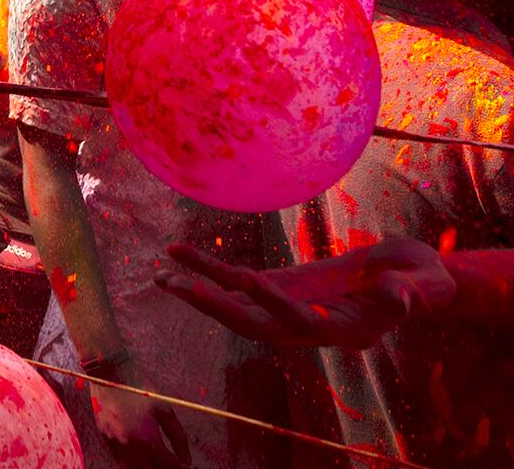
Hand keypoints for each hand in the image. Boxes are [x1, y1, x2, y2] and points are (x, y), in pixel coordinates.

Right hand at [89, 380, 190, 468]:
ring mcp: (115, 444)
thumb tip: (187, 460)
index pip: (168, 465)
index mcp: (147, 438)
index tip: (185, 465)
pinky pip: (121, 462)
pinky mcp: (106, 439)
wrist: (109, 374)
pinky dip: (133, 465)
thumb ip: (178, 437)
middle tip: (171, 465)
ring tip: (157, 463)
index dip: (180, 467)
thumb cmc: (140, 390)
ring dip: (148, 468)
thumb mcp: (165, 410)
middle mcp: (130, 446)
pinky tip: (141, 461)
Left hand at [155, 239, 453, 349]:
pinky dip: (207, 268)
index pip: (299, 321)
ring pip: (237, 305)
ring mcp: (288, 306)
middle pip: (255, 322)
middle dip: (218, 306)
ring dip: (200, 291)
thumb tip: (397, 296)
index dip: (274, 303)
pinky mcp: (279, 286)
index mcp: (339, 330)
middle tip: (182, 289)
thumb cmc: (419, 283)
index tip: (249, 279)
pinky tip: (177, 253)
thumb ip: (407, 295)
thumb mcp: (420, 286)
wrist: (411, 280)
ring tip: (163, 278)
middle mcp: (305, 324)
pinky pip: (236, 280)